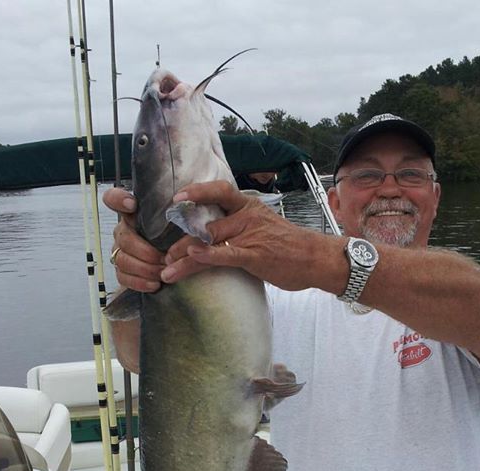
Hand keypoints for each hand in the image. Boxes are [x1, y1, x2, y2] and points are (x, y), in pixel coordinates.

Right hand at [102, 187, 227, 289]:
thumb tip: (187, 207)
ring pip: (122, 259)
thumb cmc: (181, 239)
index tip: (133, 205)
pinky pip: (122, 277)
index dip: (119, 199)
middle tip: (165, 259)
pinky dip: (139, 282)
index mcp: (135, 214)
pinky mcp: (123, 271)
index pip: (114, 199)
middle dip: (145, 252)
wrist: (179, 264)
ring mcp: (121, 251)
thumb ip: (181, 214)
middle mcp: (124, 231)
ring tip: (163, 273)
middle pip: (123, 238)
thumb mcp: (184, 224)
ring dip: (145, 268)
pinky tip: (155, 284)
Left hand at [167, 181, 341, 291]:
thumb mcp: (263, 225)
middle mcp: (246, 216)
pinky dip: (207, 256)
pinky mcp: (255, 256)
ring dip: (184, 258)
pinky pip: (226, 254)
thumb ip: (239, 226)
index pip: (218, 191)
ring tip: (167, 271)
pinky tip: (191, 258)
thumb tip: (214, 235)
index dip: (196, 192)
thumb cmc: (289, 245)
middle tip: (164, 256)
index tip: (176, 199)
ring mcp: (250, 235)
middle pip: (204, 226)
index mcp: (247, 206)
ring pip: (208, 243)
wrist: (315, 258)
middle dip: (180, 243)